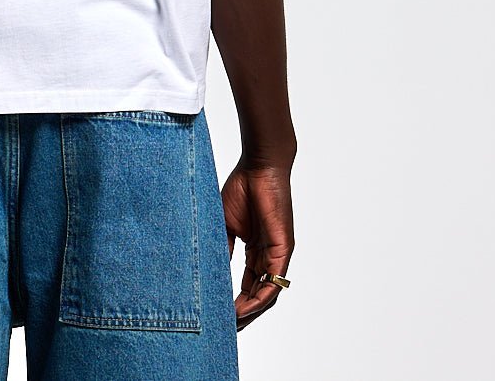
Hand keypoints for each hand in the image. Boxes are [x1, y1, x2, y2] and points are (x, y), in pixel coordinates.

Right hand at [221, 158, 293, 330]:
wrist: (258, 166)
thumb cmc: (242, 187)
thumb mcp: (225, 224)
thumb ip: (222, 248)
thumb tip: (211, 273)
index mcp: (255, 248)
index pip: (247, 283)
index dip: (235, 301)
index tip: (219, 316)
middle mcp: (268, 254)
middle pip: (258, 293)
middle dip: (244, 313)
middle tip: (226, 330)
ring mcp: (277, 252)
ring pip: (267, 292)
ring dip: (251, 311)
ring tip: (233, 324)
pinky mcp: (283, 247)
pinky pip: (274, 280)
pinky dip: (260, 297)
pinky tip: (245, 308)